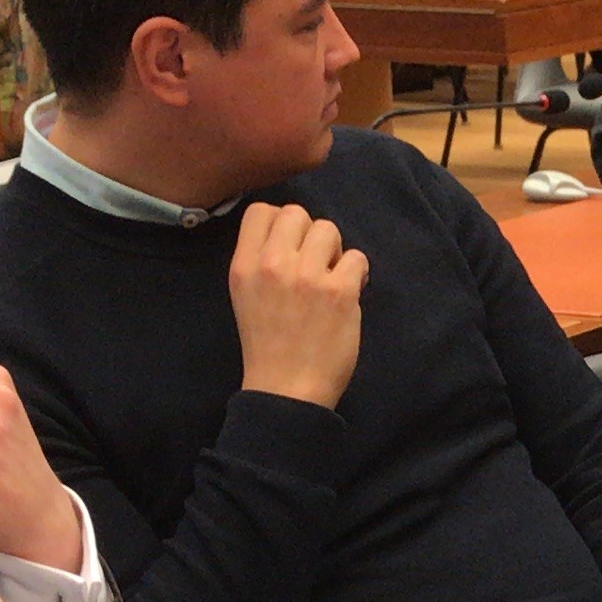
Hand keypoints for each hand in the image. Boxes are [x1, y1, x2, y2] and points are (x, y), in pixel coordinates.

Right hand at [230, 203, 367, 408]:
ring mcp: (307, 277)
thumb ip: (260, 261)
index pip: (261, 211)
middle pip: (297, 213)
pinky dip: (356, 273)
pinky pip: (357, 257)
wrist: (286, 390)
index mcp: (244, 266)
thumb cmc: (268, 346)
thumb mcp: (245, 296)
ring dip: (334, 251)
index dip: (280, 222)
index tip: (290, 246)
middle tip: (313, 264)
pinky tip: (348, 294)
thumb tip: (291, 233)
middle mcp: (273, 265)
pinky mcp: (340, 292)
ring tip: (330, 278)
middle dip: (309, 234)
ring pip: (329, 229)